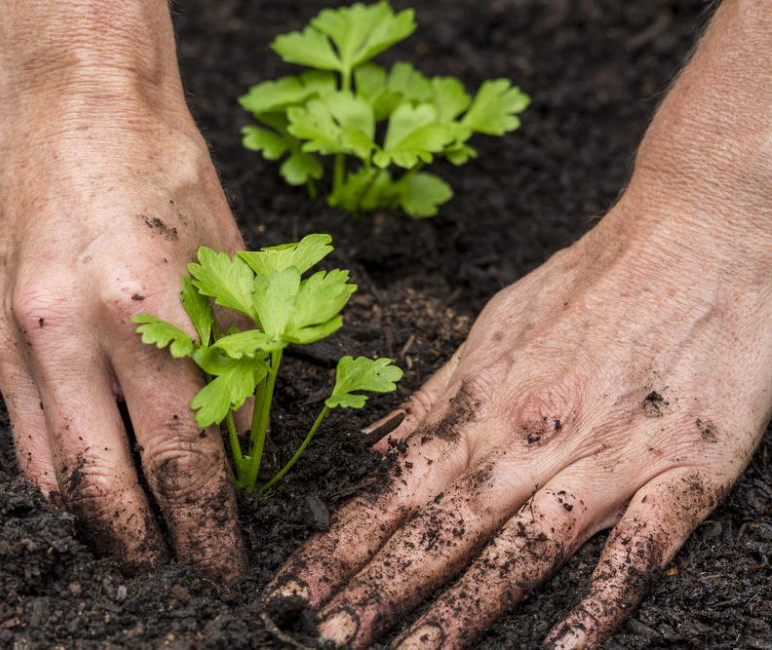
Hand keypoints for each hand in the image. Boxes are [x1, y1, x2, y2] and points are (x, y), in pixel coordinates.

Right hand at [0, 1, 244, 576]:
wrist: (70, 93)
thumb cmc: (162, 165)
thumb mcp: (227, 260)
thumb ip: (237, 361)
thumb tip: (241, 449)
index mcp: (148, 313)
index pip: (184, 460)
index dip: (207, 527)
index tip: (224, 563)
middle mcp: (72, 334)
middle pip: (109, 488)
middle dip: (150, 547)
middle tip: (181, 570)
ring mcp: (21, 335)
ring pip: (54, 475)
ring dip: (98, 524)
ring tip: (137, 544)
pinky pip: (20, 434)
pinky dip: (57, 479)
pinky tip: (86, 493)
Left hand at [266, 190, 771, 645]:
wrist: (698, 231)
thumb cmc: (590, 278)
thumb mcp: (493, 327)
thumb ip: (437, 397)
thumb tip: (376, 446)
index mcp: (485, 404)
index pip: (395, 489)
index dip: (340, 545)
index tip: (292, 590)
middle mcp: (532, 437)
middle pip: (442, 528)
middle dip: (377, 589)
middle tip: (322, 638)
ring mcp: (606, 457)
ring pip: (521, 548)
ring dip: (461, 610)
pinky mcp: (683, 469)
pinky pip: (637, 549)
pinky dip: (598, 603)